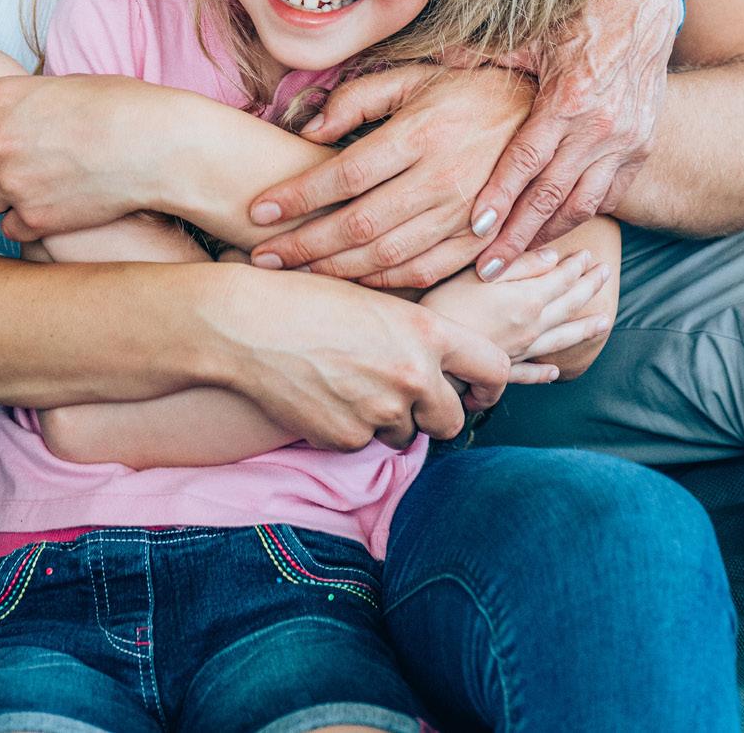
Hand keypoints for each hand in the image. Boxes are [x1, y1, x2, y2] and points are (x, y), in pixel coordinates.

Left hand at [0, 72, 154, 238]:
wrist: (158, 145)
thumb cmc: (120, 106)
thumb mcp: (59, 86)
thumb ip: (19, 104)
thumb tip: (5, 115)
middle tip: (11, 158)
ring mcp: (12, 184)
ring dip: (0, 195)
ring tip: (41, 181)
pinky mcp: (34, 219)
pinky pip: (9, 228)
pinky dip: (27, 221)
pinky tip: (57, 203)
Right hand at [212, 263, 508, 448]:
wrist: (247, 324)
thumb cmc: (309, 299)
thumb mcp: (377, 303)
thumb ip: (415, 337)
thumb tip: (439, 366)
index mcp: (427, 333)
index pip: (495, 368)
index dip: (490, 385)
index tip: (475, 390)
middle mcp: (413, 376)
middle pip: (452, 419)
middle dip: (435, 415)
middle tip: (407, 398)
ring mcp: (381, 412)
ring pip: (405, 435)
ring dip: (388, 421)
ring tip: (349, 383)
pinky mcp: (347, 440)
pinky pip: (362, 443)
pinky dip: (349, 428)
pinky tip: (323, 395)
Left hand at [247, 64, 535, 288]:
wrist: (544, 112)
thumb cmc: (468, 90)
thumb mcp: (414, 77)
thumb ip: (359, 99)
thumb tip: (308, 131)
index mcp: (421, 133)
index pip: (344, 174)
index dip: (297, 198)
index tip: (258, 213)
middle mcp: (442, 177)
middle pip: (359, 224)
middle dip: (304, 246)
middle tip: (262, 258)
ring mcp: (466, 214)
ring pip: (388, 257)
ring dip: (336, 272)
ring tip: (296, 275)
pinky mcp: (483, 239)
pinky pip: (425, 272)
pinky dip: (384, 284)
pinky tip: (352, 283)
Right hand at [421, 246, 612, 382]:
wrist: (426, 354)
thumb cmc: (445, 306)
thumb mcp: (480, 274)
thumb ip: (519, 266)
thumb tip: (553, 258)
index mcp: (526, 300)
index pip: (561, 279)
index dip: (577, 266)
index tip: (589, 255)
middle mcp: (530, 327)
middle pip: (567, 306)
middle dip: (588, 288)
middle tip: (606, 274)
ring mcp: (520, 351)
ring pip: (560, 339)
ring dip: (583, 329)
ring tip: (604, 321)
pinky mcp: (503, 371)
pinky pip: (532, 372)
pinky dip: (545, 372)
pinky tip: (555, 372)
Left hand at [472, 0, 677, 272]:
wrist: (644, 4)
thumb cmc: (580, 14)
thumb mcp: (530, 32)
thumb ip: (481, 53)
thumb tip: (432, 57)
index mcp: (567, 98)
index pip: (526, 159)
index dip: (500, 196)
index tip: (476, 228)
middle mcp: (599, 126)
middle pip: (551, 195)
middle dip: (517, 237)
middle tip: (487, 269)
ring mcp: (625, 140)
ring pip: (583, 203)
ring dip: (548, 236)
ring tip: (517, 261)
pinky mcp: (642, 146)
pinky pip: (611, 194)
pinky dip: (582, 216)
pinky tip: (556, 232)